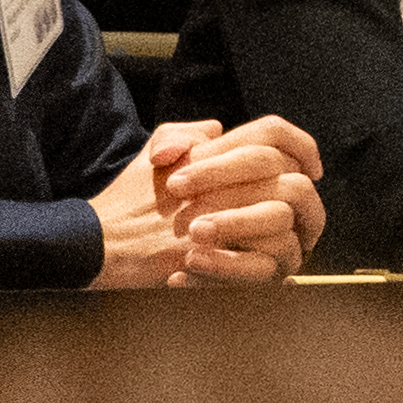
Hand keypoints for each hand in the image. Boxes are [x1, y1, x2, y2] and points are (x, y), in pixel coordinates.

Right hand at [93, 117, 314, 290]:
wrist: (92, 243)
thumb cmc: (125, 200)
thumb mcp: (152, 154)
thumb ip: (188, 135)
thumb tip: (222, 130)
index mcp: (208, 155)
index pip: (273, 134)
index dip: (301, 147)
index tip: (310, 168)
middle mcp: (218, 185)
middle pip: (289, 180)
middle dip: (305, 201)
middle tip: (303, 217)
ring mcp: (215, 223)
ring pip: (283, 222)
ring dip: (292, 237)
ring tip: (286, 247)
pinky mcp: (209, 259)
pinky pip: (264, 263)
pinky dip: (272, 268)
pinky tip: (270, 272)